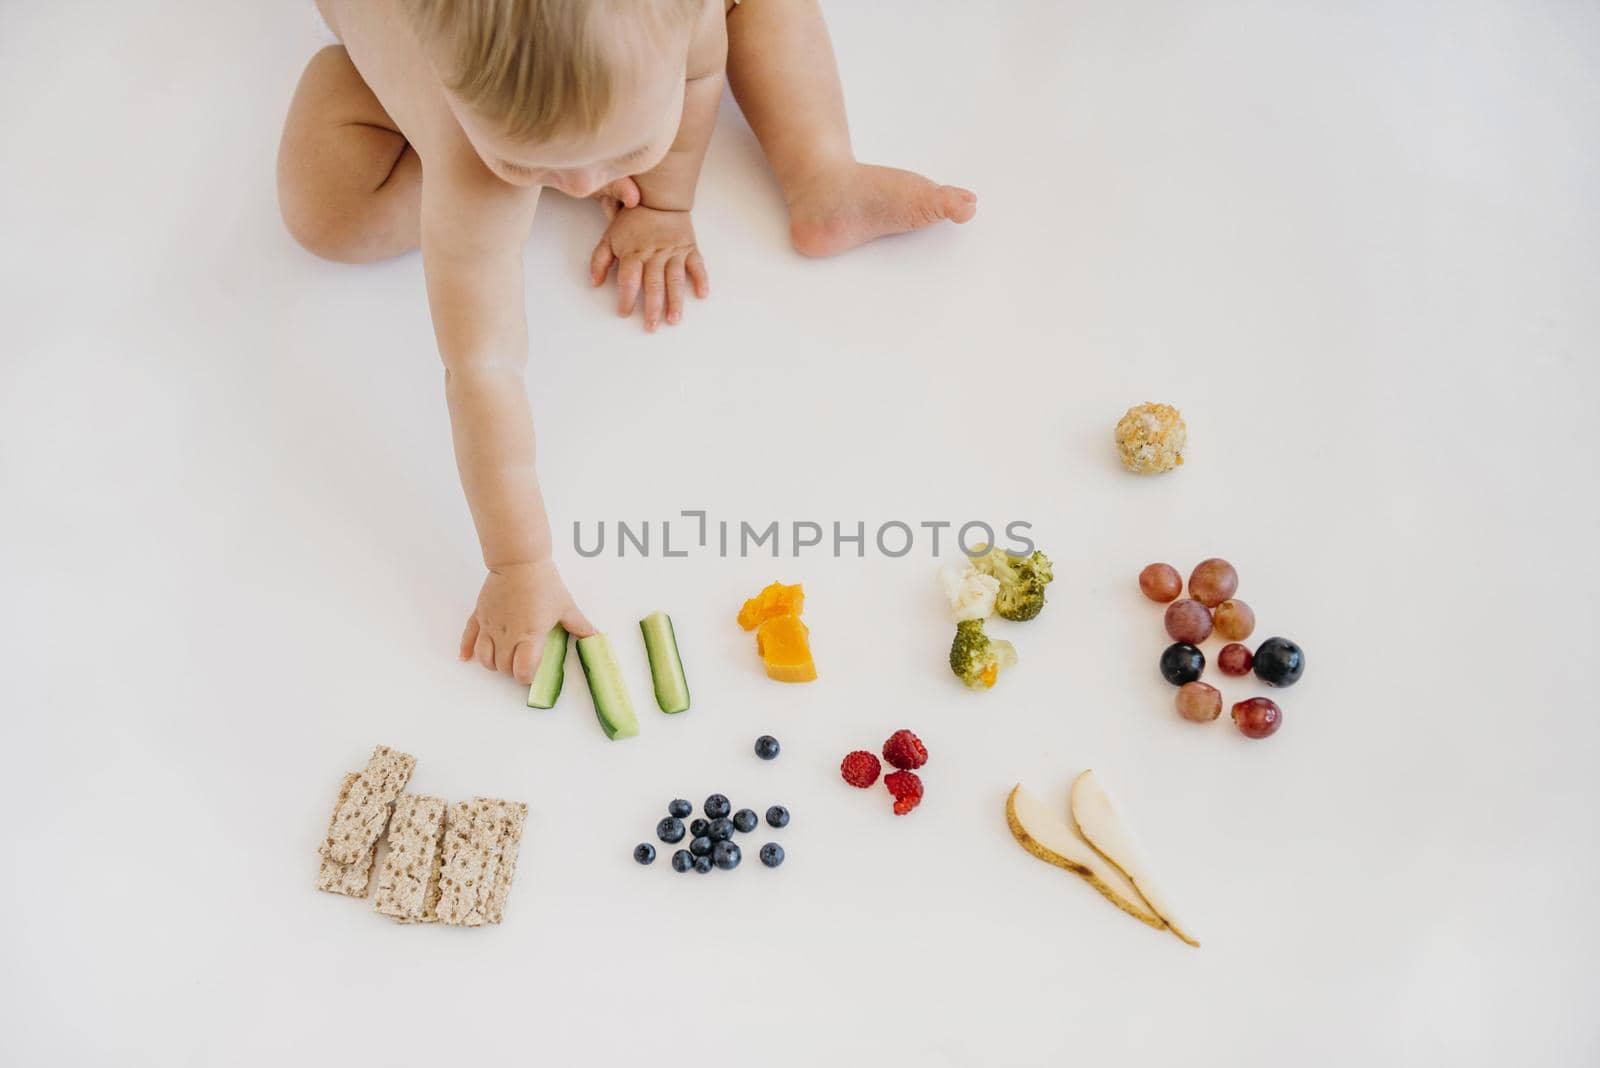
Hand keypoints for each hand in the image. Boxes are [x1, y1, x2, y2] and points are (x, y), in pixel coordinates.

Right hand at [458, 561, 594, 684]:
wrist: (519, 561)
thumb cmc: (543, 583)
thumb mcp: (566, 606)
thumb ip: (579, 626)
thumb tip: (596, 637)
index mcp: (529, 635)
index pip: (522, 670)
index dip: (526, 677)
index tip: (532, 673)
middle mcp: (506, 634)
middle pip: (503, 666)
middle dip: (512, 670)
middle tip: (522, 664)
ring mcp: (490, 626)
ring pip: (485, 657)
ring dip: (493, 663)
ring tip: (503, 659)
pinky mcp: (480, 615)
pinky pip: (468, 637)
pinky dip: (467, 649)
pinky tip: (466, 657)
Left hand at [589, 204, 708, 331]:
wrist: (658, 197)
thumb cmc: (632, 221)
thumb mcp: (609, 237)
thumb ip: (599, 260)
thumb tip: (594, 283)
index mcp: (633, 252)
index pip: (629, 279)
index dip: (626, 298)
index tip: (624, 313)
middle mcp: (654, 254)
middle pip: (653, 284)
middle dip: (652, 307)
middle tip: (651, 327)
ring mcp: (673, 251)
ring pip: (675, 279)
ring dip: (675, 301)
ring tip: (674, 320)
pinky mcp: (689, 248)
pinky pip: (697, 265)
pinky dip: (701, 279)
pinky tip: (701, 295)